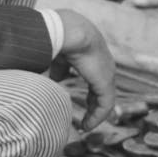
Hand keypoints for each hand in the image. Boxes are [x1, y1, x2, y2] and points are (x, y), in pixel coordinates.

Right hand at [56, 9, 115, 130]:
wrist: (66, 30)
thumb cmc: (56, 39)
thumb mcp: (55, 57)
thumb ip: (56, 70)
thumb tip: (51, 82)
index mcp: (91, 55)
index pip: (92, 75)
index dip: (85, 89)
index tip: (76, 102)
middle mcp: (102, 63)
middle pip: (100, 87)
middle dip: (92, 103)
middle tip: (84, 118)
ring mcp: (106, 72)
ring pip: (103, 97)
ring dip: (94, 112)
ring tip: (85, 126)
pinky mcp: (105, 82)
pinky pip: (104, 104)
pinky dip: (96, 116)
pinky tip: (87, 126)